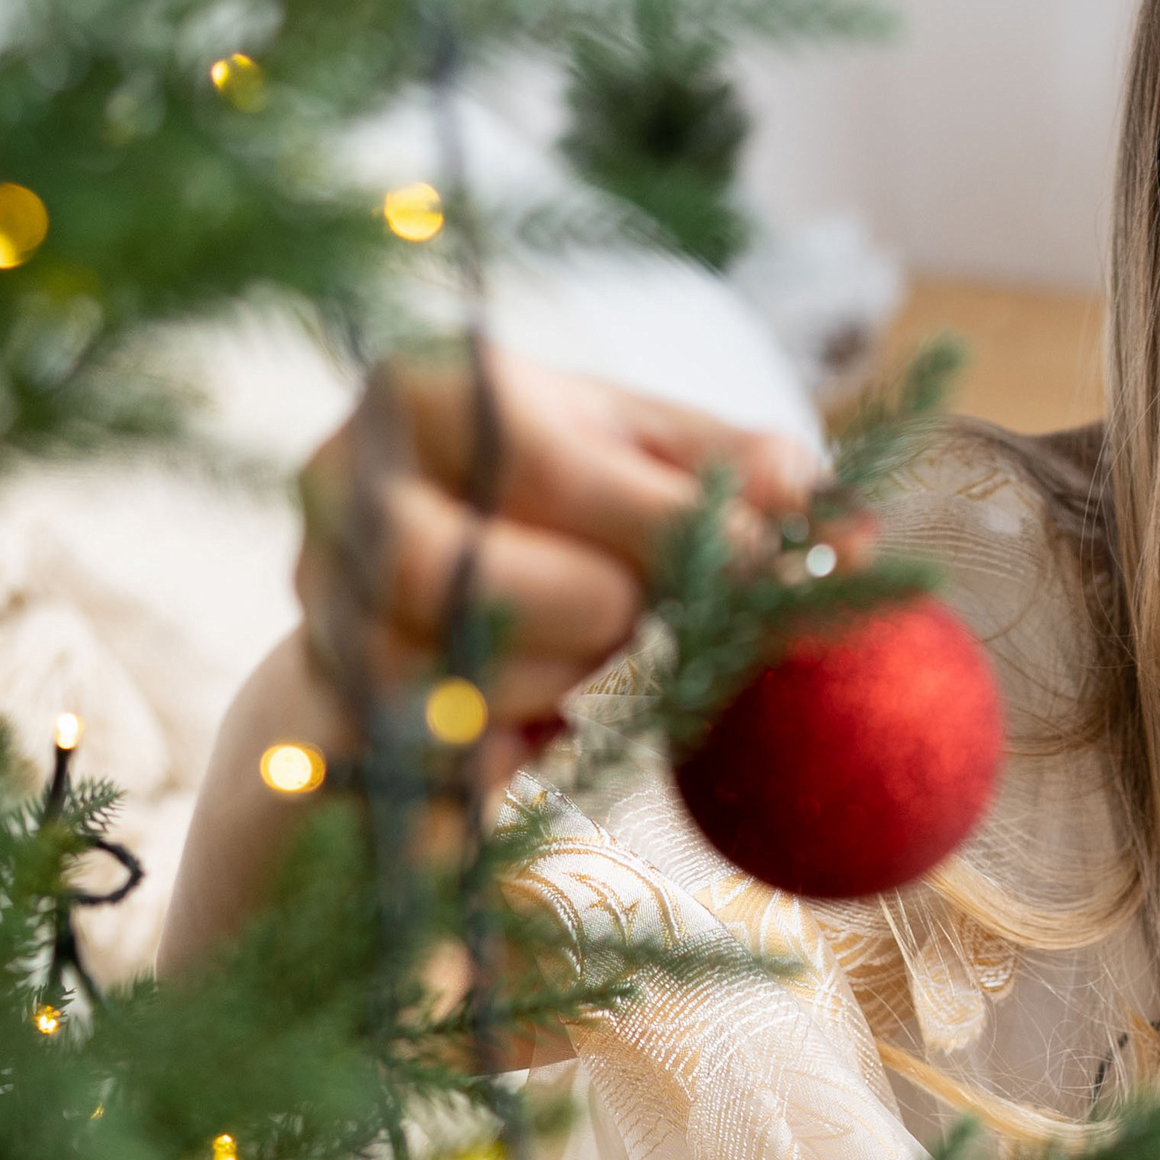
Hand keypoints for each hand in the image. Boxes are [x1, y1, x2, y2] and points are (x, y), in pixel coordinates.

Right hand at [161, 349, 822, 970]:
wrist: (424, 604)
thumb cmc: (562, 508)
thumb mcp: (652, 455)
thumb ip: (741, 470)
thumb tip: (838, 521)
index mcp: (420, 395)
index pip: (534, 458)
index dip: (658, 520)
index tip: (755, 558)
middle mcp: (341, 494)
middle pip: (450, 570)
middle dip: (586, 608)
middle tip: (646, 617)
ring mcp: (321, 610)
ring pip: (448, 677)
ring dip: (562, 684)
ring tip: (592, 658)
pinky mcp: (325, 720)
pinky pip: (437, 764)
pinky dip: (515, 754)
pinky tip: (541, 724)